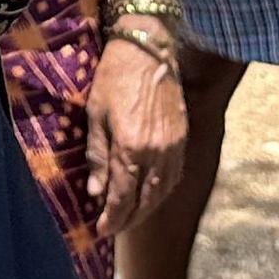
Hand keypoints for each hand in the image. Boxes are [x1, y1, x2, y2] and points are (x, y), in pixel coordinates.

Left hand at [85, 34, 190, 236]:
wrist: (148, 49)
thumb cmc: (114, 77)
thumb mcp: (95, 114)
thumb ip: (96, 155)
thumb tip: (95, 192)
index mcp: (131, 148)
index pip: (123, 197)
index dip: (112, 217)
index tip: (101, 230)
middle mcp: (156, 153)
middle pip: (145, 201)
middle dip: (129, 219)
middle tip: (114, 229)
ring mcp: (173, 147)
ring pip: (163, 192)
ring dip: (147, 210)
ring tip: (130, 217)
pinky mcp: (183, 139)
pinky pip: (175, 176)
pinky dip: (162, 192)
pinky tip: (151, 195)